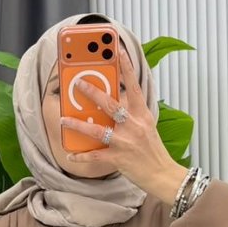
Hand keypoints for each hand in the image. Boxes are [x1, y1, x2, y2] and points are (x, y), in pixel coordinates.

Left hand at [59, 45, 182, 194]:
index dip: (126, 67)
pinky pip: (96, 156)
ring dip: (78, 125)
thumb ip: (132, 113)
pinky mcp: (119, 159)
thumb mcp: (147, 126)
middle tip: (78, 83)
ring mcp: (126, 142)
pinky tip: (70, 154)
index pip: (133, 86)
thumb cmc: (154, 151)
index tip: (118, 51)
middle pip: (110, 105)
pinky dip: (81, 156)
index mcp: (142, 114)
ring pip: (98, 130)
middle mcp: (134, 125)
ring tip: (64, 119)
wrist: (163, 175)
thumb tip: (114, 102)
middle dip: (92, 92)